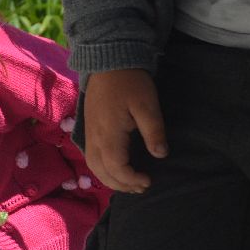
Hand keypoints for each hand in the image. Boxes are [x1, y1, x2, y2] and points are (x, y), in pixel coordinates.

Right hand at [82, 68, 166, 192]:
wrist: (108, 63)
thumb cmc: (130, 83)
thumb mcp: (147, 105)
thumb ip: (154, 131)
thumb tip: (160, 154)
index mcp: (109, 134)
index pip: (117, 168)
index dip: (132, 179)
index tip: (149, 180)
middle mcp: (94, 139)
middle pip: (103, 173)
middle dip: (122, 184)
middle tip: (142, 186)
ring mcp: (89, 135)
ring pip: (94, 167)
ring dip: (110, 179)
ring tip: (129, 183)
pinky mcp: (89, 130)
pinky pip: (91, 158)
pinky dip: (102, 170)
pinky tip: (115, 169)